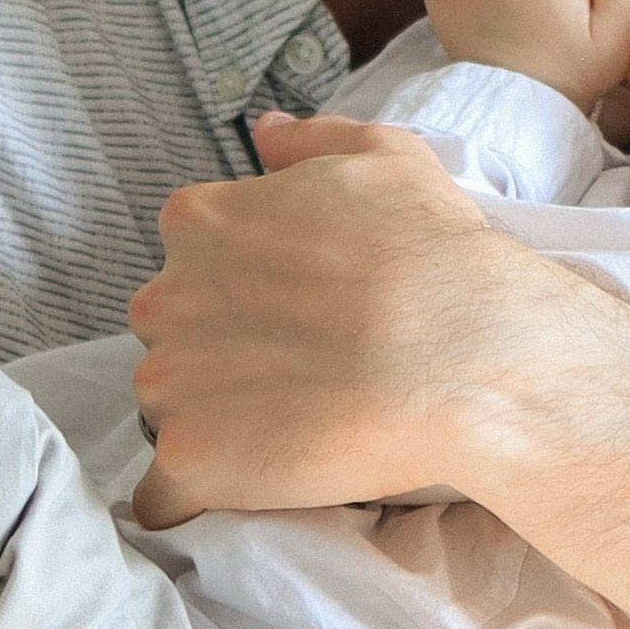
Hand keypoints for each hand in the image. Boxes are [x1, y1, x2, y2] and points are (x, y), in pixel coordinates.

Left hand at [130, 117, 528, 520]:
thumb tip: (265, 133)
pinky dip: (194, 495)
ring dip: (213, 421)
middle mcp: (165, 296)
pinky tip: (248, 488)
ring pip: (168, 409)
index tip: (295, 313)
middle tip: (300, 371)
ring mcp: (170, 382)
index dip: (244, 291)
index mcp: (199, 222)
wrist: (465, 355)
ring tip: (294, 428)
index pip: (191, 261)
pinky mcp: (190, 457)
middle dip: (220, 354)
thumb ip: (310, 140)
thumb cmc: (432, 253)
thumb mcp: (384, 157)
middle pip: (172, 334)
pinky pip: (165, 492)